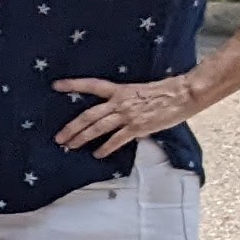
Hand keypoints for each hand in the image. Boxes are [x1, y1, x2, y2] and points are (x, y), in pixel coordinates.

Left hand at [50, 73, 197, 154]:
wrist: (183, 94)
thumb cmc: (165, 90)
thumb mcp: (139, 91)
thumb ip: (125, 100)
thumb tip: (117, 112)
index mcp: (120, 89)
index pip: (91, 85)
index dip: (73, 85)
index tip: (56, 86)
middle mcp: (120, 102)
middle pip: (89, 115)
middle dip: (72, 127)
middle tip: (59, 137)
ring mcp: (128, 115)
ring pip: (98, 128)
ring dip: (82, 138)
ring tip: (71, 146)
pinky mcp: (138, 127)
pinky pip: (117, 139)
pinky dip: (106, 148)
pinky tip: (98, 154)